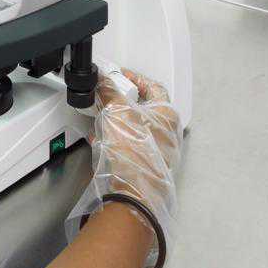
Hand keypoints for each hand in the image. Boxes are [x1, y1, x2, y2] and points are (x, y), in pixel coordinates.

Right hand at [66, 68, 182, 267]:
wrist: (134, 191)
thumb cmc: (133, 150)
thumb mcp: (117, 111)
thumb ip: (109, 91)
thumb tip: (103, 79)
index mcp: (167, 114)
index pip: (153, 87)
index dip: (134, 78)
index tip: (118, 76)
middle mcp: (168, 133)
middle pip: (144, 108)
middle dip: (123, 101)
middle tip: (107, 97)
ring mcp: (159, 151)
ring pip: (136, 128)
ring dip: (118, 121)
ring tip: (100, 117)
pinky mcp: (147, 166)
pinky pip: (130, 146)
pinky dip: (116, 139)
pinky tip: (100, 140)